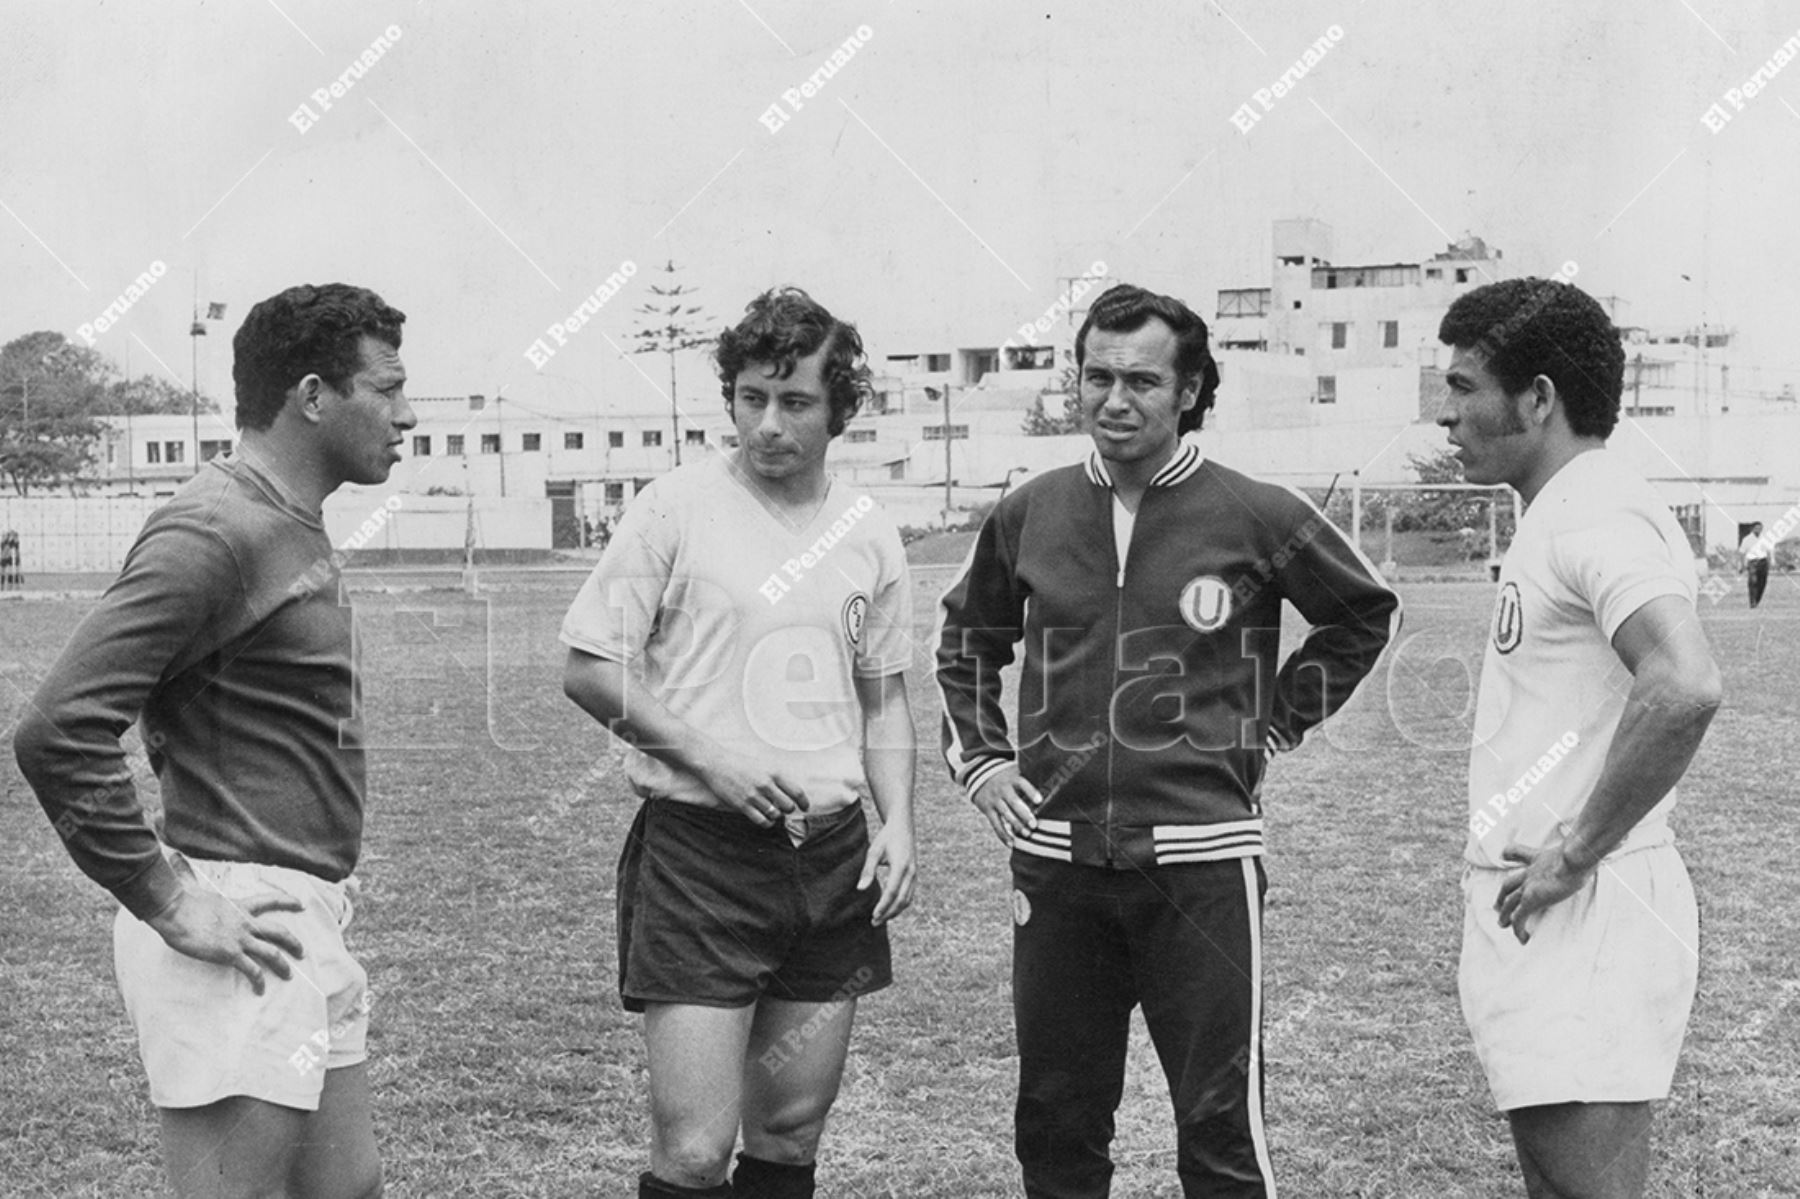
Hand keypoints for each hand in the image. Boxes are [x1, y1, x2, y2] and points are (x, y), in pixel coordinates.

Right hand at [144, 859, 305, 992]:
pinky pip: (251, 970)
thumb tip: (176, 859)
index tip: (301, 904)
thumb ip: (190, 876)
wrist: (174, 911)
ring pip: (271, 953)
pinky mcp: (230, 953)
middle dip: (293, 942)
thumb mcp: (192, 886)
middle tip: (302, 952)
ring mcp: (239, 939)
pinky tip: (260, 990)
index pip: (270, 901)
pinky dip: (258, 981)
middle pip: (279, 931)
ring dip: (283, 965)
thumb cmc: (180, 900)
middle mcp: (245, 923)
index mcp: (239, 906)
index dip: (287, 902)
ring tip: (289, 975)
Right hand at [696, 749, 809, 825]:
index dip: (804, 802)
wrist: (717, 763)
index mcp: (773, 772)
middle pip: (788, 806)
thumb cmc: (741, 764)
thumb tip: (792, 794)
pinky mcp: (742, 805)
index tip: (805, 807)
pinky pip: (762, 821)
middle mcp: (765, 784)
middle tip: (785, 809)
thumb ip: (778, 779)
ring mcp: (753, 795)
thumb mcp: (764, 765)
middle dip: (789, 810)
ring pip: (775, 815)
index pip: (797, 791)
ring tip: (772, 812)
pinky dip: (767, 822)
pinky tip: (765, 818)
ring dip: (776, 816)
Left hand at [857, 819, 915, 924]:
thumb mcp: (874, 851)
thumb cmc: (886, 838)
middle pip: (901, 900)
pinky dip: (900, 904)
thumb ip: (868, 870)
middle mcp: (911, 872)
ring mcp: (915, 874)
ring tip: (881, 919)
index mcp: (901, 866)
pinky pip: (909, 894)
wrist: (903, 826)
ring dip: (895, 911)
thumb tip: (861, 889)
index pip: (892, 892)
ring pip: (907, 899)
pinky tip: (890, 909)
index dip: (883, 906)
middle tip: (874, 922)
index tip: (873, 916)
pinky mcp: (914, 875)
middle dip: (888, 913)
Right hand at [971, 766, 1040, 847]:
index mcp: (1013, 779)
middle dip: (1024, 814)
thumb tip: (1053, 790)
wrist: (980, 774)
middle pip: (1014, 802)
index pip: (1022, 784)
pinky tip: (1011, 843)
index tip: (1039, 801)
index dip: (1030, 791)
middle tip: (1034, 825)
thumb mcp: (1016, 772)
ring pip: (1005, 814)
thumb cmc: (1007, 777)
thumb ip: (1030, 780)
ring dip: (1016, 826)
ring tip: (1027, 834)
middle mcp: (1003, 789)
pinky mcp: (987, 810)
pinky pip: (996, 824)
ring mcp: (994, 800)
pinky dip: (1003, 835)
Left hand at [1494, 836, 1594, 944]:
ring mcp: (1528, 885)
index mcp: (1538, 858)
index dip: (1509, 853)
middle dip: (1502, 894)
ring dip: (1504, 914)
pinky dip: (1518, 928)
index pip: (1518, 852)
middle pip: (1509, 883)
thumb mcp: (1575, 849)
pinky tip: (1521, 938)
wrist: (1574, 858)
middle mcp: (1530, 872)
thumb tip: (1595, 846)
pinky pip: (1519, 917)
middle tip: (1497, 905)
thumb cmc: (1579, 854)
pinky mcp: (1531, 899)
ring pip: (1509, 902)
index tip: (1503, 855)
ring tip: (1502, 924)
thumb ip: (1578, 849)